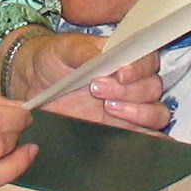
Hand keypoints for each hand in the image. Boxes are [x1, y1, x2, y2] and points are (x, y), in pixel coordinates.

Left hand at [17, 32, 169, 131]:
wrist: (35, 83)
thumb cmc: (54, 58)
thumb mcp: (65, 48)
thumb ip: (83, 51)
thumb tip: (99, 57)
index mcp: (123, 56)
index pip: (148, 60)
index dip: (140, 68)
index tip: (121, 74)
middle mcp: (131, 81)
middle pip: (153, 88)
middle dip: (130, 91)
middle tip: (97, 89)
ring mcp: (128, 106)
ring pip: (156, 113)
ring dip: (138, 113)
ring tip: (108, 108)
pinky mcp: (120, 128)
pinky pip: (147, 136)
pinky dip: (154, 140)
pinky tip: (148, 142)